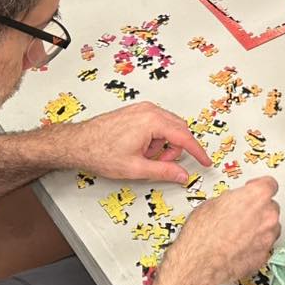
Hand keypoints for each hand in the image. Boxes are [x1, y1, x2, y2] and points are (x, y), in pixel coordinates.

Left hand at [62, 101, 210, 182]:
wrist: (78, 143)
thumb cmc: (101, 153)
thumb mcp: (136, 168)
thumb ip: (164, 171)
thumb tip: (183, 175)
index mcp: (152, 121)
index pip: (184, 137)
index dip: (197, 152)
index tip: (206, 162)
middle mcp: (149, 110)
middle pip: (178, 130)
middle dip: (175, 149)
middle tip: (163, 164)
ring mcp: (142, 109)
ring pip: (168, 126)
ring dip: (164, 144)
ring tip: (146, 157)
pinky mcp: (136, 111)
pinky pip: (157, 123)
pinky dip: (156, 137)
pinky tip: (141, 148)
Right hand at [167, 177, 280, 284]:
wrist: (199, 262)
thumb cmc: (203, 235)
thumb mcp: (212, 204)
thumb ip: (230, 200)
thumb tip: (230, 204)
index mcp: (256, 196)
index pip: (269, 184)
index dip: (259, 186)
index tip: (254, 188)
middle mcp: (267, 216)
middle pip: (271, 207)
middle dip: (258, 209)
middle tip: (242, 214)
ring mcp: (268, 237)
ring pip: (270, 228)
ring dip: (259, 228)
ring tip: (240, 233)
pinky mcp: (264, 256)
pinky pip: (264, 246)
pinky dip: (255, 246)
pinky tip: (240, 246)